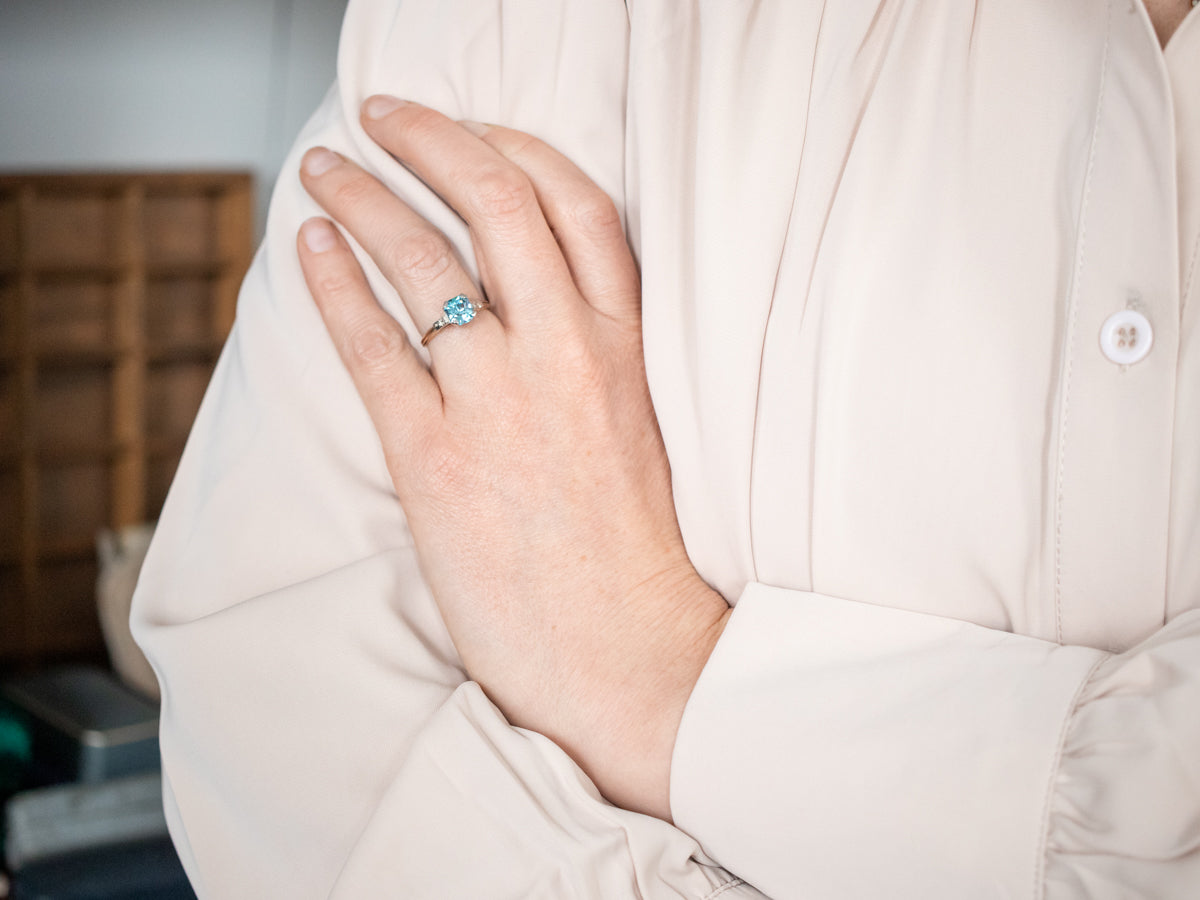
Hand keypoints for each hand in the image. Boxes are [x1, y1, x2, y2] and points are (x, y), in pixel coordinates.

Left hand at [296, 98, 729, 818]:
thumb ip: (596, 355)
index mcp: (623, 347)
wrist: (624, 652)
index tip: (474, 129)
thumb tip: (532, 305)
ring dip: (365, 199)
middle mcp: (564, 355)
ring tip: (325, 170)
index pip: (576, 207)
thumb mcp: (638, 426)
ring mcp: (498, 401)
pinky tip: (309, 246)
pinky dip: (332, 284)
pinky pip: (372, 345)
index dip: (516, 149)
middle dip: (433, 140)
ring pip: (425, 259)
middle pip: (496, 204)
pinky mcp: (435, 457)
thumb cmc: (631, 552)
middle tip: (384, 118)